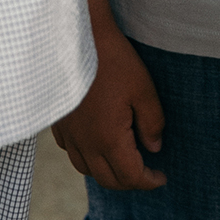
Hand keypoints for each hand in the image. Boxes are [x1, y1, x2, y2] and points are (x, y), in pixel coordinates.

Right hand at [53, 21, 166, 189]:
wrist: (77, 37)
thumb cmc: (113, 60)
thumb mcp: (144, 90)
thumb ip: (152, 123)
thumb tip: (154, 147)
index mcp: (108, 139)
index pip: (130, 176)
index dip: (149, 181)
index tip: (162, 177)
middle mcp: (85, 143)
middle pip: (107, 179)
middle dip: (130, 182)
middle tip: (147, 173)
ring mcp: (68, 133)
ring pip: (86, 169)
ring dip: (107, 172)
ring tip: (123, 161)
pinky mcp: (58, 122)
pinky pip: (70, 151)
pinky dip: (86, 156)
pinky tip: (96, 142)